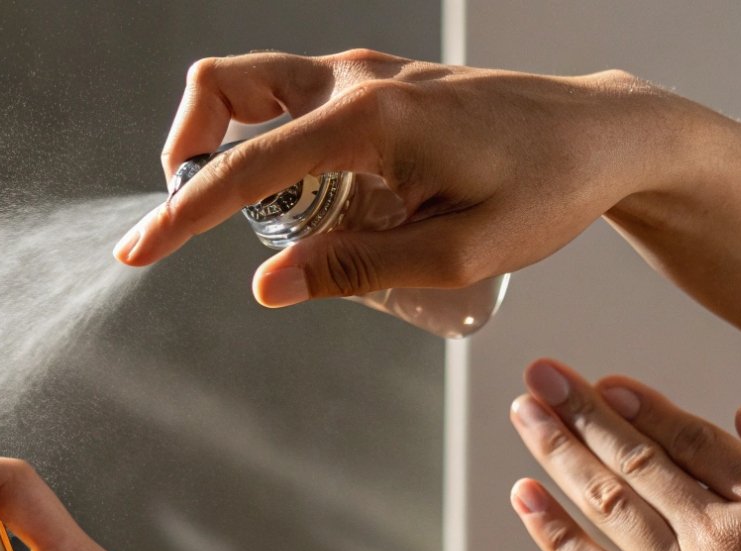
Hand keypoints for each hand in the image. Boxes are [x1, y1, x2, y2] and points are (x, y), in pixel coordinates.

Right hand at [114, 50, 684, 305]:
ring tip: (286, 228)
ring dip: (236, 148)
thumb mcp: (459, 254)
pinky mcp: (383, 82)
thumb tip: (267, 287)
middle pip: (225, 87)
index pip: (245, 166)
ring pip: (258, 86)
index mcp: (370, 121)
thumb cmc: (546, 193)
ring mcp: (368, 72)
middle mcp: (357, 79)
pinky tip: (333, 206)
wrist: (605, 134)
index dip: (181, 215)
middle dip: (188, 151)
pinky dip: (283, 145)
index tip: (135, 254)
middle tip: (196, 222)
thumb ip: (358, 268)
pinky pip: (302, 102)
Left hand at [506, 360, 740, 550]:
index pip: (689, 436)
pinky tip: (526, 500)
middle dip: (581, 410)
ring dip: (560, 454)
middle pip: (636, 458)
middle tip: (538, 375)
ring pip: (609, 506)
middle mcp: (721, 534)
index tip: (601, 382)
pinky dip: (559, 537)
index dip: (640, 405)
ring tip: (524, 415)